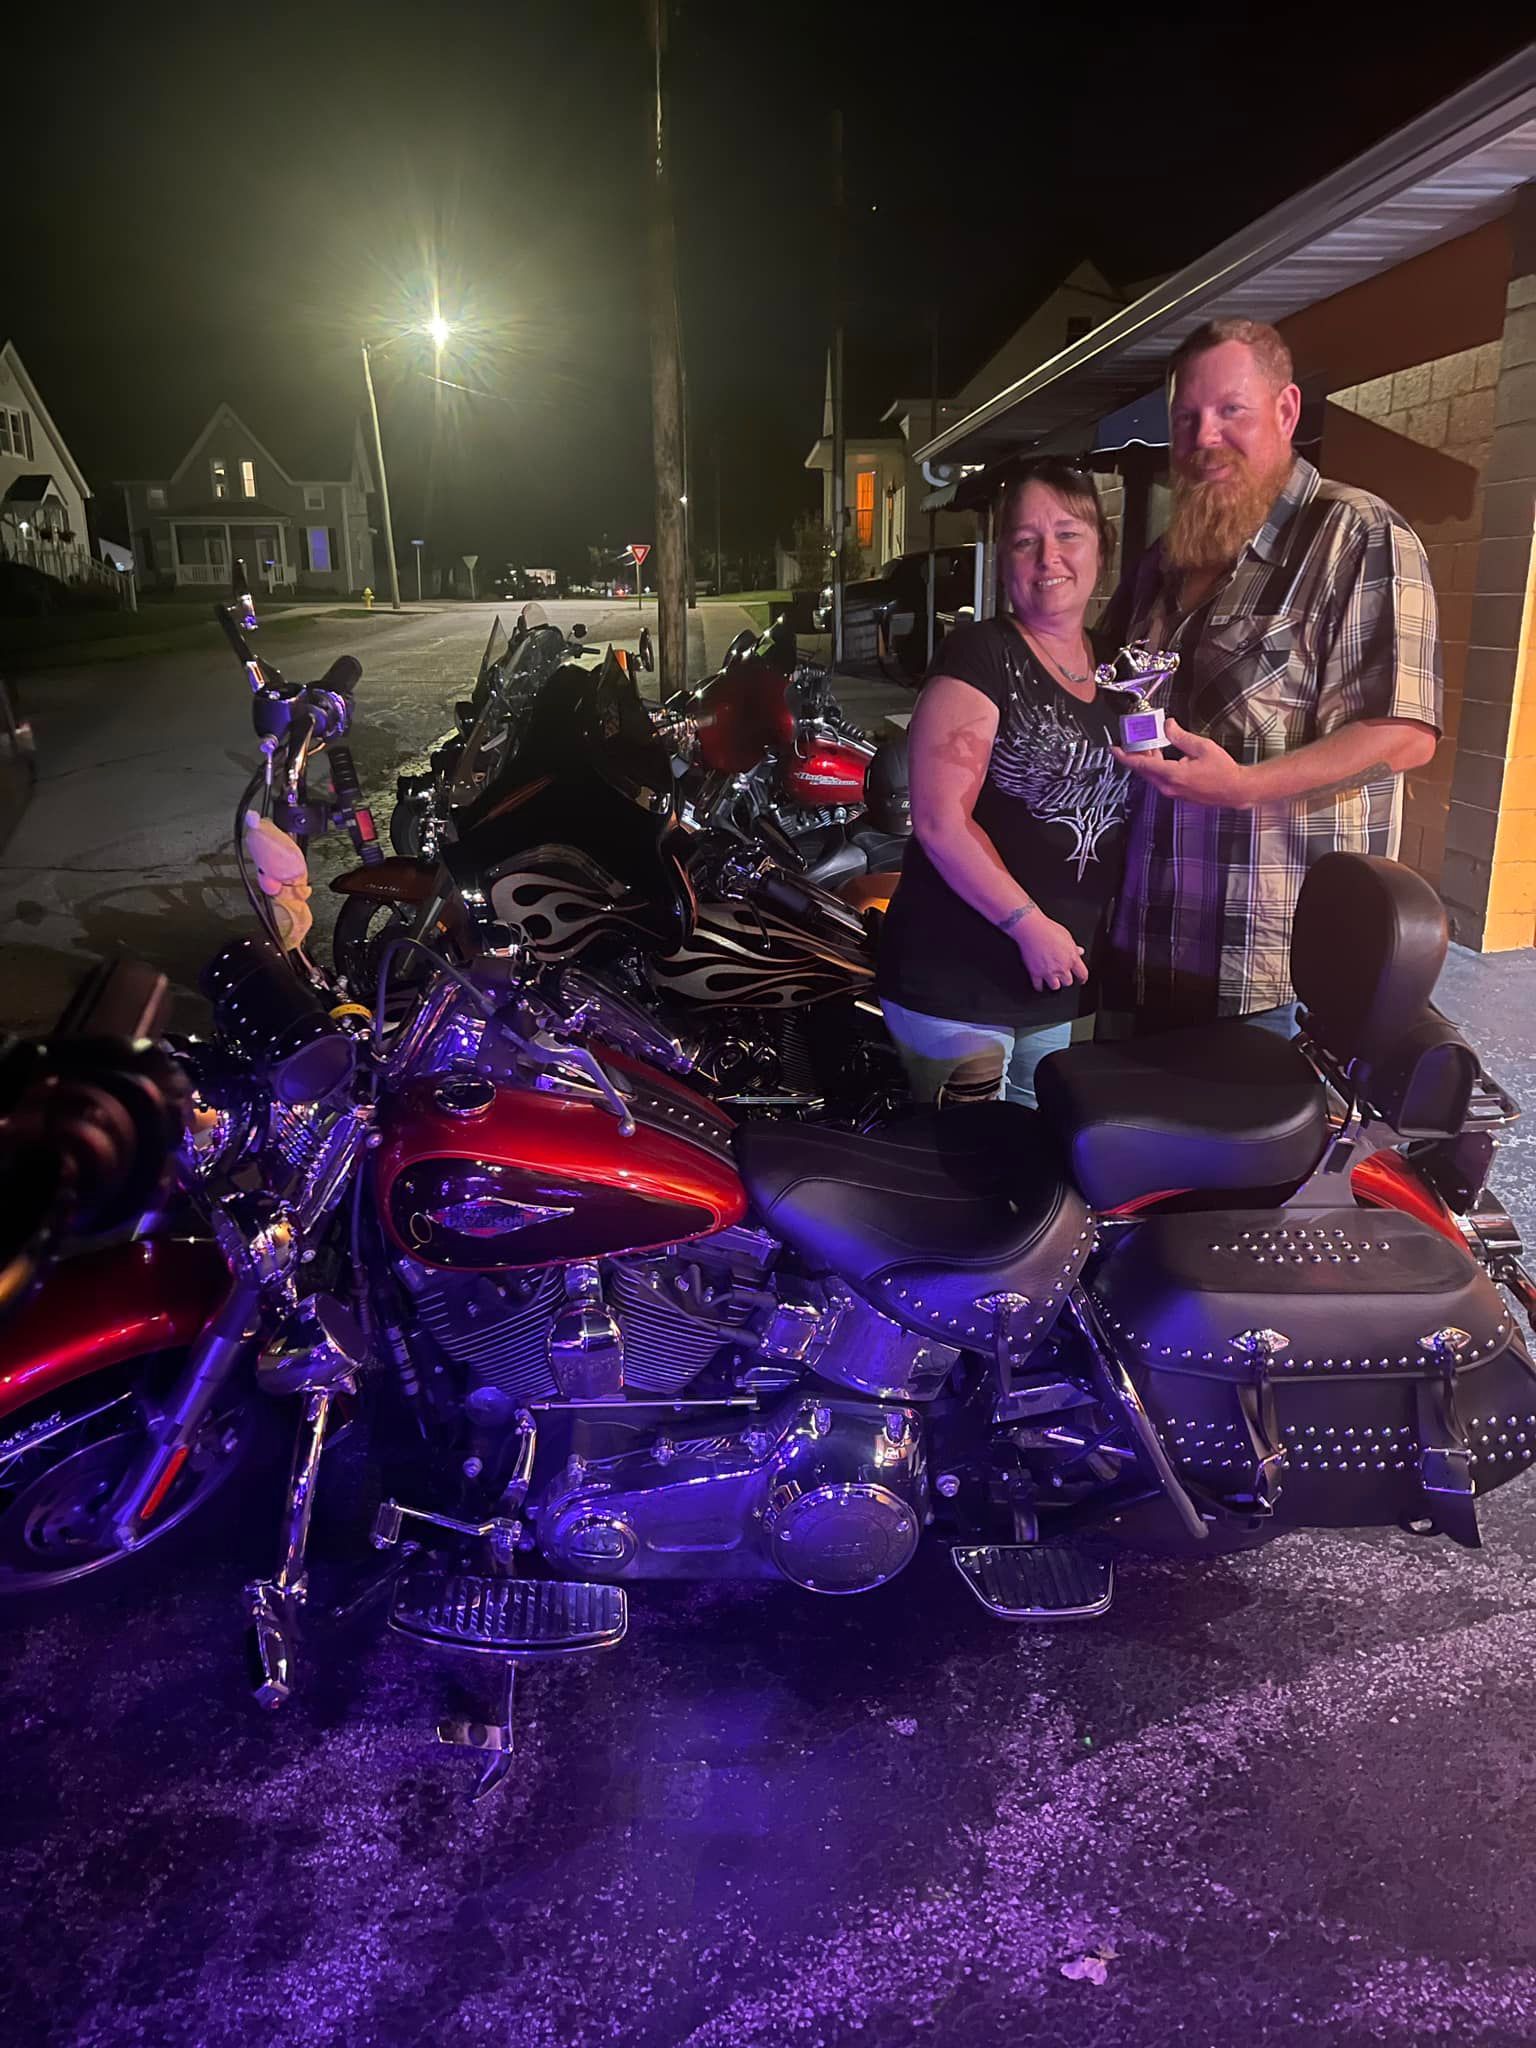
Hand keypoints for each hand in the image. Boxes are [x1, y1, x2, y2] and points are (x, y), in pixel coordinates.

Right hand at [1015, 913, 1088, 993]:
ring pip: (1055, 986)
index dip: (1083, 978)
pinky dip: (1039, 986)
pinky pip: (1038, 986)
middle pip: (1068, 982)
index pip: (1083, 974)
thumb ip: (1074, 947)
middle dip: (1066, 979)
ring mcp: (1048, 971)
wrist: (1032, 929)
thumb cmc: (1049, 930)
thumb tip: (1080, 951)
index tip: (1081, 980)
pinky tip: (1040, 984)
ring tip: (1052, 979)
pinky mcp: (1035, 973)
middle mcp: (1061, 967)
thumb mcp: (1067, 936)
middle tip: (1063, 975)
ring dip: (1054, 983)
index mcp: (1072, 958)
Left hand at [1112, 718, 1252, 807]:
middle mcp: (1169, 787)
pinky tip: (1161, 755)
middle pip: (1144, 770)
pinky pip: (1160, 779)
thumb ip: (1181, 736)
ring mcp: (1173, 792)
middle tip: (1132, 740)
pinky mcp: (1178, 793)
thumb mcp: (1202, 747)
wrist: (1236, 791)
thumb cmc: (1223, 772)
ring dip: (1147, 760)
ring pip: (1152, 775)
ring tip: (1148, 744)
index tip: (1114, 749)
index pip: (1141, 765)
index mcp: (1172, 775)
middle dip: (1136, 755)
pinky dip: (1156, 767)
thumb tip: (1168, 726)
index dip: (1125, 756)